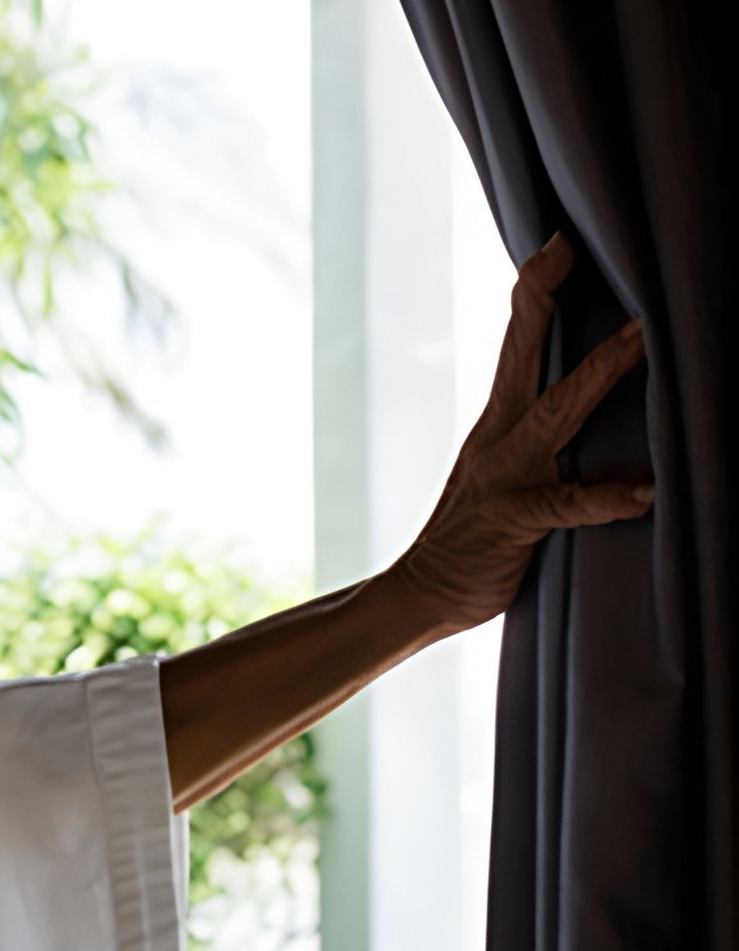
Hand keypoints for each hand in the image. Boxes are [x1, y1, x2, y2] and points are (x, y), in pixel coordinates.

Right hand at [388, 232, 653, 635]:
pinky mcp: (515, 520)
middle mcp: (498, 437)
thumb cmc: (478, 532)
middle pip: (522, 357)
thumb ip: (543, 435)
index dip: (534, 293)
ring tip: (641, 341)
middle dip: (544, 303)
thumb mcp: (506, 469)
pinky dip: (605, 496)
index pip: (516, 344)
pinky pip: (564, 504)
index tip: (557, 243)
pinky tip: (642, 492)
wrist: (423, 591)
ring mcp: (504, 476)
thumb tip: (595, 401)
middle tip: (568, 252)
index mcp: (498, 421)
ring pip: (555, 416)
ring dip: (597, 376)